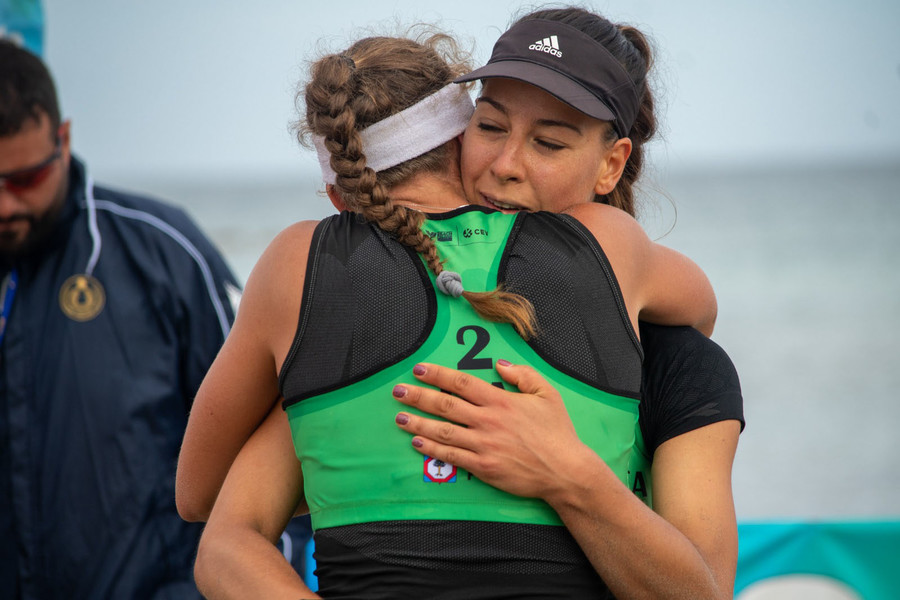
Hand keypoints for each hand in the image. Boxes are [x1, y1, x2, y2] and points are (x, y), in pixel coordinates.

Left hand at [393, 360, 592, 501]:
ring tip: (399, 418)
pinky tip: (417, 442)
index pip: (461, 383)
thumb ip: (523, 375)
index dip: (437, 375)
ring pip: (443, 431)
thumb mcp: (547, 394)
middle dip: (418, 397)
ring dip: (418, 423)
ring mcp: (484, 445)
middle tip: (398, 392)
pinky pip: (451, 456)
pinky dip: (432, 449)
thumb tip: (499, 364)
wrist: (565, 471)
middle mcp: (488, 421)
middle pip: (445, 405)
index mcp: (501, 401)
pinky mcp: (483, 467)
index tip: (419, 370)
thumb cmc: (557, 432)